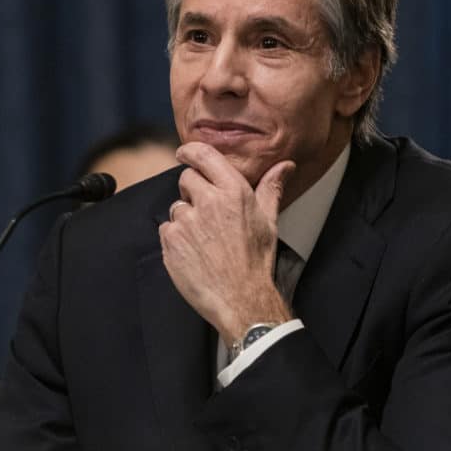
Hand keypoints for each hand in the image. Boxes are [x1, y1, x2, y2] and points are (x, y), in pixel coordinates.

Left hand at [159, 142, 295, 345]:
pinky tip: (193, 251)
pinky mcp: (171, 241)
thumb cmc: (256, 261)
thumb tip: (284, 166)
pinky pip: (166, 228)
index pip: (203, 155)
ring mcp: (187, 221)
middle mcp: (208, 202)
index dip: (190, 151)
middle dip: (193, 190)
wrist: (241, 299)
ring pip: (177, 206)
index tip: (184, 153)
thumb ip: (271, 188)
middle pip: (186, 179)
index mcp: (234, 192)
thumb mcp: (269, 221)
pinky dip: (175, 237)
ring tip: (204, 239)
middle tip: (207, 212)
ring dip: (185, 218)